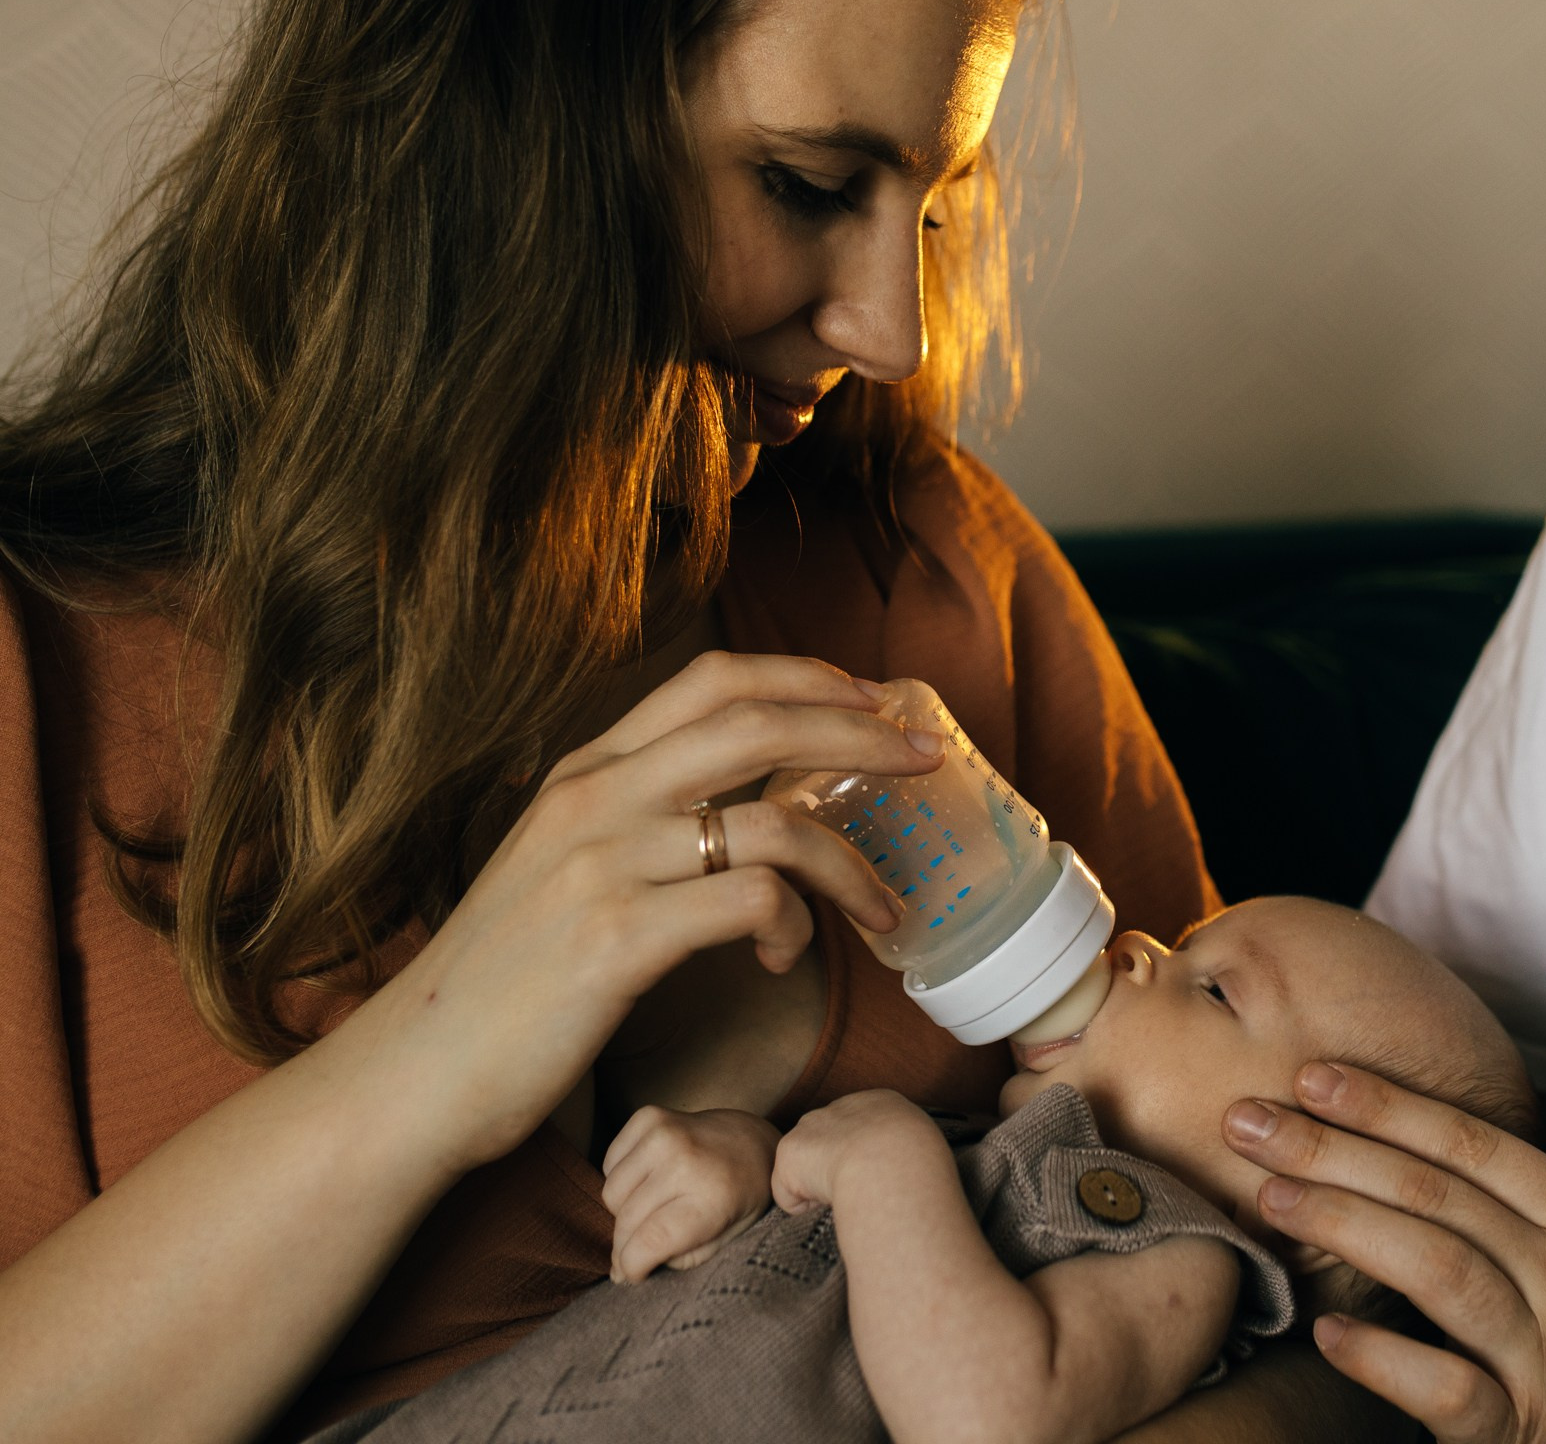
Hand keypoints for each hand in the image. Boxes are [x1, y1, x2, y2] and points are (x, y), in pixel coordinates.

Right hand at [354, 652, 944, 1174]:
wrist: (413, 1075)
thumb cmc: (503, 983)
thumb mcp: (561, 868)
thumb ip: (637, 823)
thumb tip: (742, 817)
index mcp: (586, 771)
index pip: (713, 680)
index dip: (807, 677)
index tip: (872, 698)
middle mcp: (595, 799)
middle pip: (758, 722)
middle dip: (861, 735)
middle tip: (925, 758)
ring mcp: (603, 866)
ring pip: (773, 823)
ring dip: (851, 863)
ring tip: (883, 910)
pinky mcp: (616, 941)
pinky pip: (752, 901)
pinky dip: (795, 925)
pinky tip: (786, 957)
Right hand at [600, 1106, 778, 1282]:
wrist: (753, 1141)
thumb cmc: (741, 1198)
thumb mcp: (725, 1240)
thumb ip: (678, 1261)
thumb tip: (623, 1271)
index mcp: (713, 1198)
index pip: (649, 1242)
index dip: (631, 1266)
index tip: (633, 1274)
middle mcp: (686, 1161)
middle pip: (626, 1222)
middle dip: (628, 1244)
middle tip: (644, 1246)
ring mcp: (665, 1134)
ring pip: (611, 1194)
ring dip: (624, 1210)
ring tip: (654, 1206)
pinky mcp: (649, 1116)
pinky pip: (609, 1164)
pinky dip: (623, 1179)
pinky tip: (650, 1178)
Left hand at [772, 1089, 946, 1212]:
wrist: (889, 1163)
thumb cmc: (918, 1165)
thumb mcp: (925, 1147)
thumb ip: (907, 1148)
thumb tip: (905, 1170)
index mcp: (881, 1103)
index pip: (863, 1131)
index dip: (865, 1160)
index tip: (876, 1178)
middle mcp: (841, 1107)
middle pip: (829, 1144)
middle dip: (834, 1169)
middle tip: (857, 1191)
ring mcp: (811, 1126)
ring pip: (806, 1169)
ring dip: (819, 1188)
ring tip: (846, 1196)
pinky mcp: (789, 1152)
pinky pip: (790, 1196)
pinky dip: (804, 1207)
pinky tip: (829, 1201)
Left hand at [1223, 1039, 1545, 1443]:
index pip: (1477, 1145)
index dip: (1392, 1107)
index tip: (1314, 1074)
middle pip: (1440, 1195)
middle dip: (1336, 1150)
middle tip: (1250, 1122)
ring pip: (1440, 1272)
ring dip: (1349, 1229)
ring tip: (1271, 1199)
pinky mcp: (1528, 1432)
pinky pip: (1451, 1393)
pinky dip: (1390, 1362)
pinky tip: (1330, 1333)